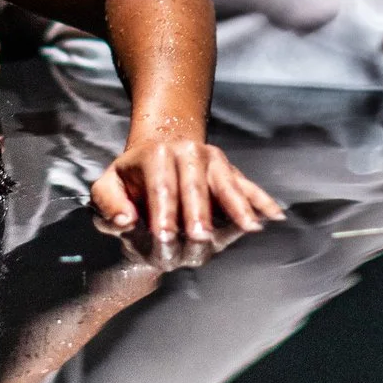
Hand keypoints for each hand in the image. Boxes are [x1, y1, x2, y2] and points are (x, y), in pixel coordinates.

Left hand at [89, 129, 284, 257]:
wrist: (161, 144)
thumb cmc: (133, 175)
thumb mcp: (107, 183)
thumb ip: (108, 203)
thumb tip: (125, 220)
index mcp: (155, 156)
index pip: (160, 188)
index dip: (162, 214)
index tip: (165, 238)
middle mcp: (187, 153)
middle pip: (194, 187)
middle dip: (198, 214)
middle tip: (201, 238)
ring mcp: (212, 161)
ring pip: (226, 184)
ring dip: (237, 207)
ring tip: (247, 227)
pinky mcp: (229, 170)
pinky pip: (247, 186)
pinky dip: (261, 200)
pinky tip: (274, 215)